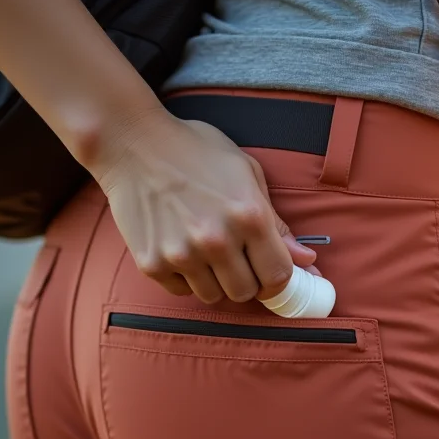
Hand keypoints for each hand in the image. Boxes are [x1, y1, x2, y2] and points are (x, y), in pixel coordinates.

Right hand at [92, 111, 315, 302]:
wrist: (132, 143)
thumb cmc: (194, 151)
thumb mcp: (245, 173)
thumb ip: (276, 221)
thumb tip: (306, 259)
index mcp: (249, 215)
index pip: (278, 276)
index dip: (278, 278)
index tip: (269, 271)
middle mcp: (216, 240)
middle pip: (246, 292)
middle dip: (246, 279)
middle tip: (235, 257)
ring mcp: (181, 254)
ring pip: (213, 296)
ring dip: (215, 280)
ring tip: (204, 250)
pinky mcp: (151, 263)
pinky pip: (181, 290)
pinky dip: (185, 277)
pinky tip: (178, 246)